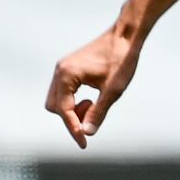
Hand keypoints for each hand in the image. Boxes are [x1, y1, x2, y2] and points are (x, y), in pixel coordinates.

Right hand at [46, 26, 140, 145]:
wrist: (126, 36)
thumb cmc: (121, 60)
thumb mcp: (113, 90)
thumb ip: (98, 112)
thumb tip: (87, 133)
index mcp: (67, 75)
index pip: (64, 110)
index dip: (74, 128)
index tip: (84, 143)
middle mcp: (60, 71)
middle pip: (54, 107)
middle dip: (71, 118)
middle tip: (92, 117)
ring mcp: (63, 69)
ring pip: (57, 100)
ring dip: (72, 110)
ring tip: (94, 105)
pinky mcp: (69, 69)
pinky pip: (63, 91)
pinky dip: (74, 101)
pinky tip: (91, 99)